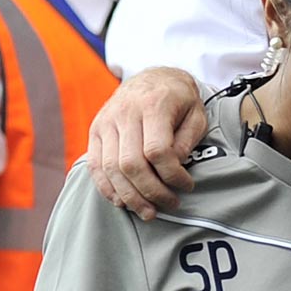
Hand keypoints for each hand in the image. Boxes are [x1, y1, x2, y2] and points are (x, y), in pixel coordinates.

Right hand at [87, 68, 206, 218]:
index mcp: (153, 105)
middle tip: (170, 204)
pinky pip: (95, 166)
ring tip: (149, 212)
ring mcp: (106, 122)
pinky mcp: (95, 132)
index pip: (157, 150)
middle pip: (131, 163)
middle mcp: (124, 113)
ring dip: (130, 196)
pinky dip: (108, 188)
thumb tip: (174, 166)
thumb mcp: (195, 114)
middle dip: (151, 191)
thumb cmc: (179, 100)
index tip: (186, 185)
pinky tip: (123, 202)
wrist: (153, 78)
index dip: (172, 175)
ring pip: (111, 169)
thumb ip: (187, 140)